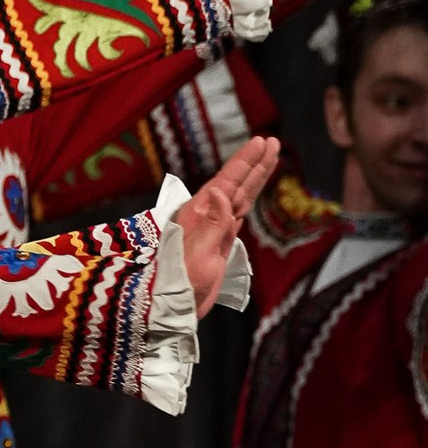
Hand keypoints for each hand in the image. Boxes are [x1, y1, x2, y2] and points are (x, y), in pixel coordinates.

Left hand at [172, 135, 278, 311]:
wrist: (175, 305)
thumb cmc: (181, 282)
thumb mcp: (198, 253)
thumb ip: (211, 224)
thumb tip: (219, 192)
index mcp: (199, 214)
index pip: (227, 181)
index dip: (244, 162)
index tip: (260, 142)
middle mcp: (207, 215)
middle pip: (237, 183)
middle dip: (254, 163)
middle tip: (271, 142)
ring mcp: (215, 226)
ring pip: (241, 195)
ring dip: (255, 177)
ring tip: (270, 157)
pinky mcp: (221, 239)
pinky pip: (239, 212)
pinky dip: (249, 198)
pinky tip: (253, 189)